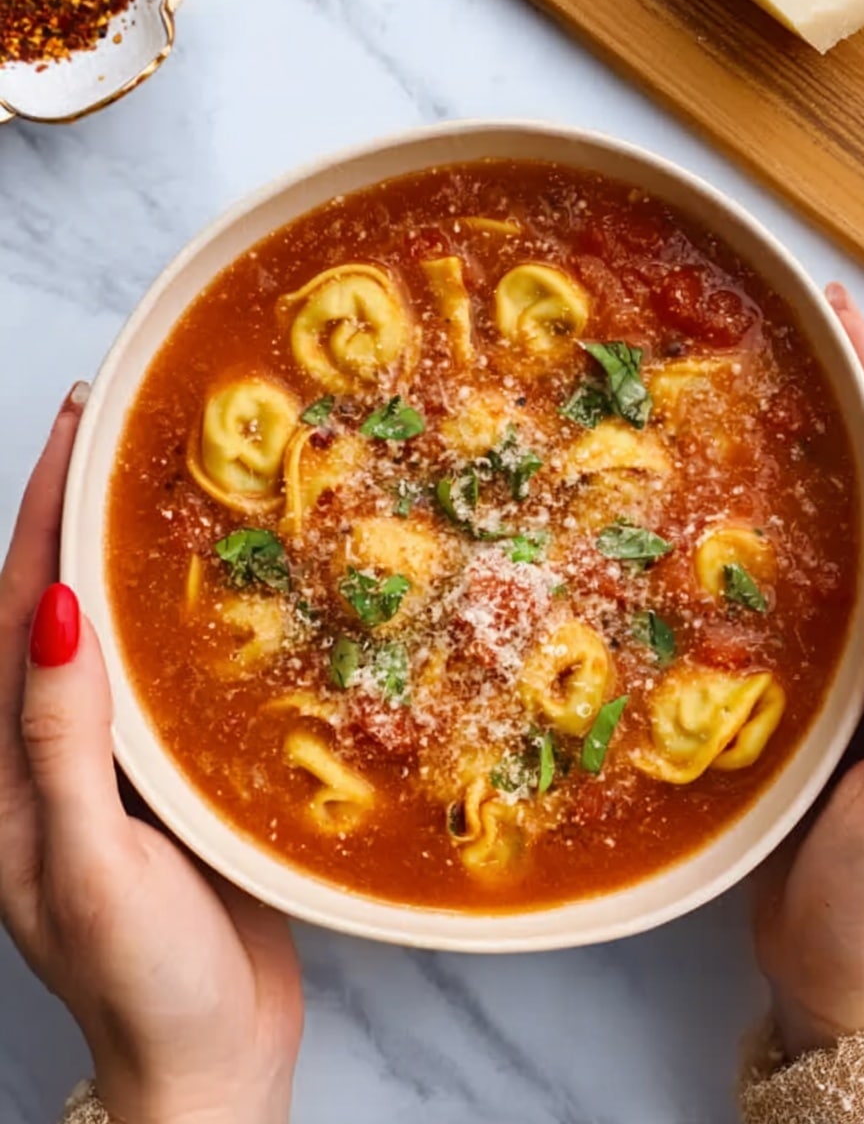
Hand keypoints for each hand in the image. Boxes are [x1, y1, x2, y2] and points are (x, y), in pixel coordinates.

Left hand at [0, 387, 303, 1123]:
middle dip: (76, 514)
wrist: (208, 1063)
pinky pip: (167, 682)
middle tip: (117, 428)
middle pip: (57, 607)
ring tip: (163, 484)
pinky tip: (218, 592)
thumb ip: (62, 744)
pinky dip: (183, 623)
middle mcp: (52, 754)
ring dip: (130, 557)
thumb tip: (57, 612)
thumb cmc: (144, 982)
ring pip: (115, 635)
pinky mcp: (168, 783)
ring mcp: (112, 767)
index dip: (40, 514)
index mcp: (9, 771)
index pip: (17, 613)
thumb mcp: (85, 866)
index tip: (73, 427)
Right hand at [754, 286, 863, 1056]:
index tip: (840, 317)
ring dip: (800, 465)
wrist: (858, 989)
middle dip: (844, 408)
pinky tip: (708, 519)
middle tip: (784, 335)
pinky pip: (784, 604)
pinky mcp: (809, 699)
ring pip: (829, 542)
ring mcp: (859, 666)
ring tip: (742, 398)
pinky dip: (756, 548)